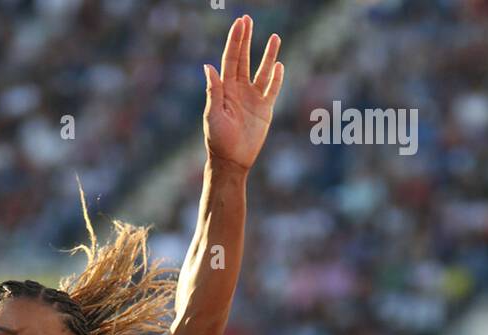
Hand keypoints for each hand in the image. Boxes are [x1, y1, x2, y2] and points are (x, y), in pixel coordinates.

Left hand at [203, 15, 283, 171]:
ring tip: (274, 37)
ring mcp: (253, 98)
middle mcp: (239, 90)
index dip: (235, 41)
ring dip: (268, 55)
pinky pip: (272, 90)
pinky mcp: (265, 109)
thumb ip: (214, 91)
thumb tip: (208, 66)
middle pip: (244, 59)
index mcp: (226, 89)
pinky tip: (279, 66)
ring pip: (262, 71)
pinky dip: (276, 78)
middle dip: (246, 40)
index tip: (240, 23)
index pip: (231, 59)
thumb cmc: (218, 140)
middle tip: (249, 19)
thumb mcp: (213, 115)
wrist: (232, 162)